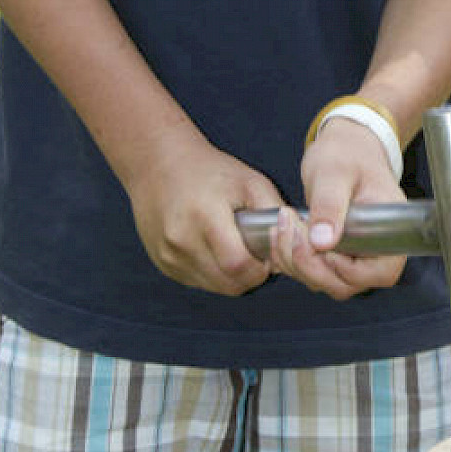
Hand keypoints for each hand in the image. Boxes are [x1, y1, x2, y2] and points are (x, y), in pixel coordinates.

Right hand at [126, 130, 280, 296]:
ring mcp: (169, 255)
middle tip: (255, 256)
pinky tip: (214, 249)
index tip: (266, 258)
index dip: (259, 269)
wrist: (159, 164)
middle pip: (227, 283)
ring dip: (230, 277)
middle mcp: (182, 240)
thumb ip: (275, 211)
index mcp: (205, 216)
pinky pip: (197, 282)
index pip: (238, 265)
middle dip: (249, 277)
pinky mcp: (163, 263)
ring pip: (213, 287)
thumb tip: (291, 244)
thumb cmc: (211, 170)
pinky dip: (212, 273)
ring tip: (235, 249)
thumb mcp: (250, 181)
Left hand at [267, 116, 407, 300]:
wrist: (343, 146)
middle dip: (310, 264)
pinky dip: (290, 258)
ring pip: (325, 281)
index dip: (347, 270)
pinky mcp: (333, 253)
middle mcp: (376, 249)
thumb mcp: (336, 173)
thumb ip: (330, 205)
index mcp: (391, 230)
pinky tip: (280, 232)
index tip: (320, 243)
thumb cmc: (347, 153)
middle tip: (290, 228)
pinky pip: (312, 271)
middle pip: (347, 284)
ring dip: (295, 261)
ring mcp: (354, 254)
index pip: (381, 273)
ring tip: (282, 224)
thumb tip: (323, 242)